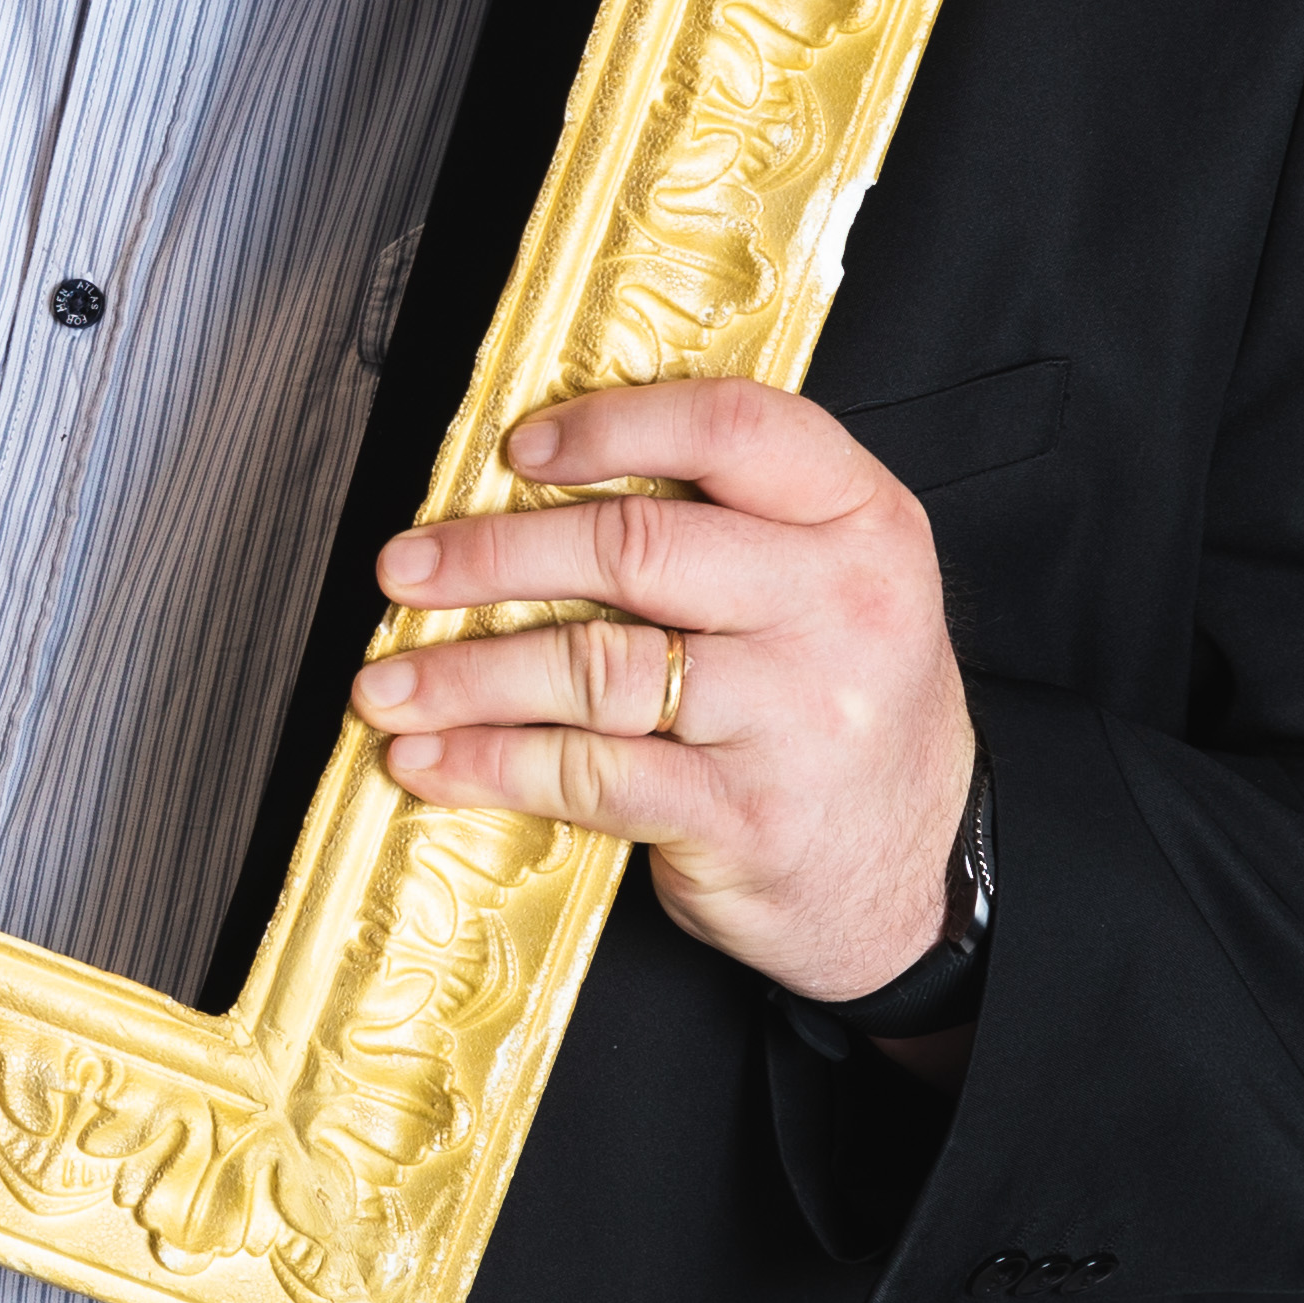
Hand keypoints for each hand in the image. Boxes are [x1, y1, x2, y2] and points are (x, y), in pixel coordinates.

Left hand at [353, 379, 973, 1004]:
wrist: (918, 877)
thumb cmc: (837, 705)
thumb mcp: (831, 586)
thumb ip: (728, 521)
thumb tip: (527, 480)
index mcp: (862, 521)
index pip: (732, 428)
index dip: (610, 426)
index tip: (513, 449)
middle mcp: (839, 606)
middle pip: (635, 545)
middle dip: (491, 554)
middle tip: (404, 568)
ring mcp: (798, 715)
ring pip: (592, 665)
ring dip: (463, 672)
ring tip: (385, 681)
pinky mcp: (746, 814)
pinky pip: (588, 773)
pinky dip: (488, 763)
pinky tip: (428, 761)